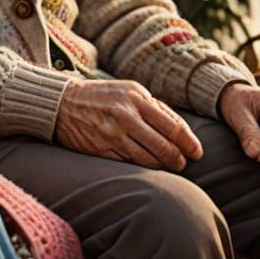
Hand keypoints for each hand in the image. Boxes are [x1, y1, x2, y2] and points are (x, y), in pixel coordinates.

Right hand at [54, 79, 202, 170]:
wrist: (62, 102)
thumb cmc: (103, 96)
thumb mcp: (129, 91)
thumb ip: (156, 107)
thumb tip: (183, 130)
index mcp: (135, 97)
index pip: (173, 126)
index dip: (189, 143)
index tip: (197, 153)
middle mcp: (124, 114)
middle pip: (164, 146)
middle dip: (178, 159)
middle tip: (183, 164)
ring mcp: (110, 133)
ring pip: (148, 159)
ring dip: (162, 167)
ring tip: (167, 167)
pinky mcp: (99, 149)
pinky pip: (128, 164)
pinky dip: (140, 168)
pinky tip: (146, 167)